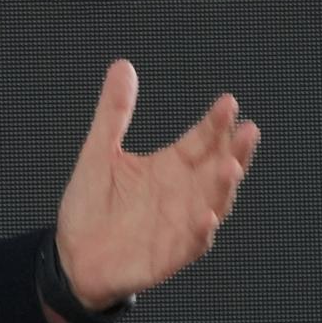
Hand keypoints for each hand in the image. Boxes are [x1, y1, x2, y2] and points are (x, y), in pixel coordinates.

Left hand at [52, 59, 258, 309]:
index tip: (228, 102)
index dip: (215, 123)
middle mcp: (184, 193)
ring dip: (223, 188)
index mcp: (171, 167)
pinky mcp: (169, 255)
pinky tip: (206, 218)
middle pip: (217, 169)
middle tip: (248, 130)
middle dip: (234, 151)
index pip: (201, 140)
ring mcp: (181, 225)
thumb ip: (114, 112)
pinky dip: (201, 233)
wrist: (73, 256)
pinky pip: (191, 244)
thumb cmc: (92, 205)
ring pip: (212, 203)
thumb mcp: (100, 152)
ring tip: (231, 168)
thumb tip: (123, 66)